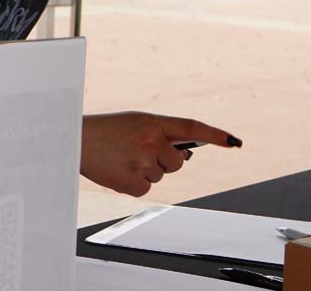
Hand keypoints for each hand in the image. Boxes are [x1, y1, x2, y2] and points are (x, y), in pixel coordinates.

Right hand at [80, 112, 240, 196]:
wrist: (75, 141)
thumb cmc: (107, 131)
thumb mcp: (137, 124)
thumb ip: (162, 135)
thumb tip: (184, 157)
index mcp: (154, 122)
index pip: (193, 128)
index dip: (216, 135)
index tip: (235, 142)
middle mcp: (152, 141)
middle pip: (177, 162)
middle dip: (164, 161)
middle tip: (139, 152)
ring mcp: (143, 163)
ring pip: (161, 176)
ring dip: (146, 171)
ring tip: (123, 158)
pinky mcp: (133, 183)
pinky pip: (146, 189)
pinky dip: (135, 184)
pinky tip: (119, 171)